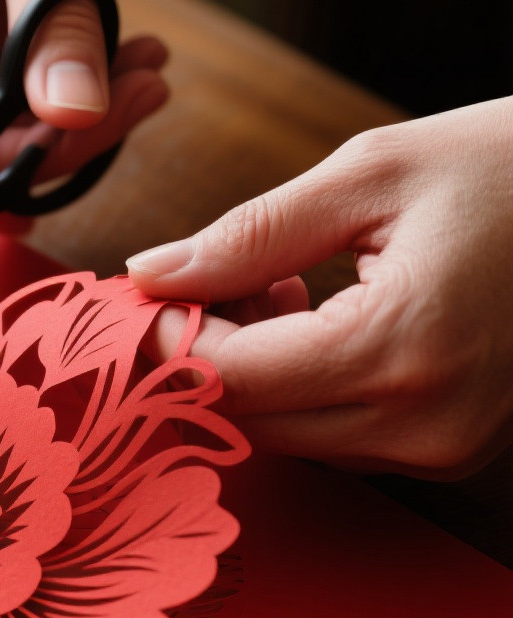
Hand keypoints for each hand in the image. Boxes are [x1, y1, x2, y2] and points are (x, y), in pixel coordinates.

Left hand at [128, 98, 512, 476]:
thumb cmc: (512, 168)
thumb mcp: (371, 175)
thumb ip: (248, 235)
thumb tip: (150, 275)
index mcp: (399, 349)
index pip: (229, 376)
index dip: (167, 338)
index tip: (143, 292)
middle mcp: (423, 424)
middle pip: (249, 416)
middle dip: (206, 351)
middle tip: (210, 275)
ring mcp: (445, 448)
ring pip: (287, 433)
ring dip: (253, 369)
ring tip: (277, 282)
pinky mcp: (454, 449)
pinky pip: (338, 434)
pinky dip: (303, 384)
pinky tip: (318, 314)